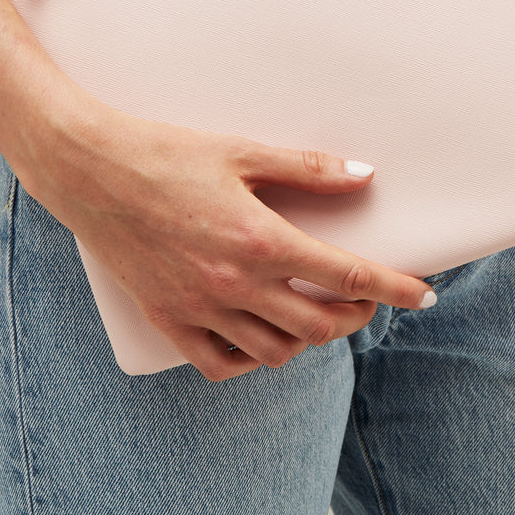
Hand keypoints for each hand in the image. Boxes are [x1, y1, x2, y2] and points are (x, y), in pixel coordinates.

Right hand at [22, 99, 435, 381]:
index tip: (424, 294)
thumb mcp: (243, 151)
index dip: (395, 288)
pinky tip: (262, 335)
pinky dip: (252, 357)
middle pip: (320, 324)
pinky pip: (221, 363)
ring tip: (317, 312)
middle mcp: (235, 284)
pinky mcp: (168, 319)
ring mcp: (200, 308)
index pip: (348, 277)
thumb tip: (365, 176)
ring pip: (277, 350)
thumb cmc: (167, 153)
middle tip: (365, 296)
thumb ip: (308, 169)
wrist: (90, 170)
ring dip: (309, 336)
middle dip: (357, 315)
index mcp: (261, 240)